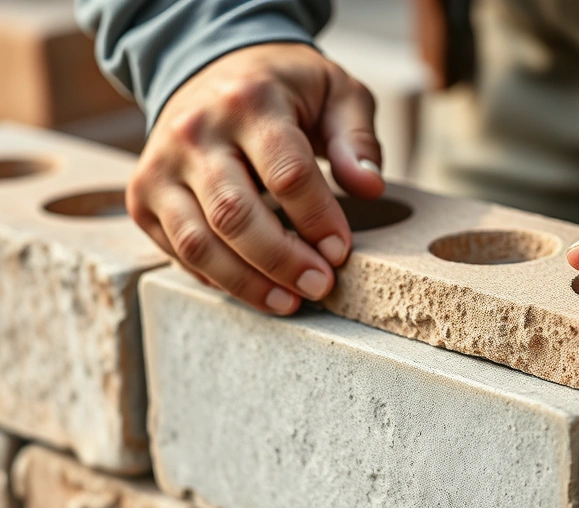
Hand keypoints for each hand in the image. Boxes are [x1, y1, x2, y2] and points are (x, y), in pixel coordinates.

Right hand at [128, 43, 383, 313]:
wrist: (206, 67)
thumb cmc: (284, 89)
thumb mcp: (334, 92)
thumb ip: (356, 137)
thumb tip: (370, 187)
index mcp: (250, 101)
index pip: (286, 173)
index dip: (317, 219)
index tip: (341, 251)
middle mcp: (195, 131)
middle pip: (235, 215)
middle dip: (283, 261)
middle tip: (320, 286)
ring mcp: (160, 165)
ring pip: (198, 242)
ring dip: (247, 283)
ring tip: (289, 302)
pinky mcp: (142, 196)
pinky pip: (177, 251)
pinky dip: (217, 278)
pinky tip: (255, 289)